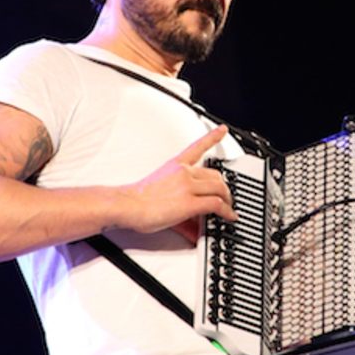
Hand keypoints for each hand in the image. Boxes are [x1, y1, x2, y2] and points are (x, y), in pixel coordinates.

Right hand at [117, 125, 236, 235]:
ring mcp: (187, 186)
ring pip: (219, 188)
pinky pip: (217, 204)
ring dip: (227, 199)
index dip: (213, 137)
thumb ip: (178, 203)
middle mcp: (183, 172)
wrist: (126, 205)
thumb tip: (191, 225)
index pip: (197, 147)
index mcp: (174, 165)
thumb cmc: (135, 200)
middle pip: (215, 175)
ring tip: (228, 209)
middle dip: (223, 187)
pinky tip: (228, 216)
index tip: (222, 129)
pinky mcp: (189, 202)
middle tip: (226, 198)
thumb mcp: (160, 192)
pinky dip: (226, 211)